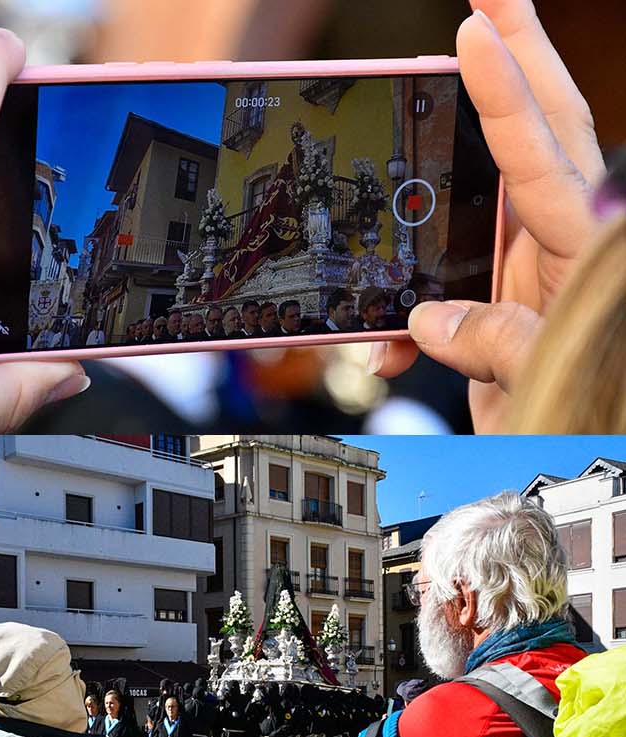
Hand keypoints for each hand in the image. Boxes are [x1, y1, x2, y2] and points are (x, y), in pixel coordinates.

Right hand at [369, 0, 604, 431]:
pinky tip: (383, 345)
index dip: (507, 92)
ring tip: (463, 50)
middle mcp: (557, 247)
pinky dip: (400, 313)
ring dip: (468, 129)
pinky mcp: (499, 300)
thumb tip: (430, 318)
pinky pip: (440, 279)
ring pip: (495, 177)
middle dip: (521, 52)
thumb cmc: (585, 421)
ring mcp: (529, 268)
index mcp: (580, 257)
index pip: (542, 156)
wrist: (572, 461)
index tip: (477, 30)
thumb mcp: (543, 387)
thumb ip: (499, 343)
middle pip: (545, 124)